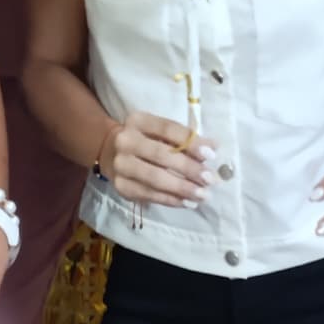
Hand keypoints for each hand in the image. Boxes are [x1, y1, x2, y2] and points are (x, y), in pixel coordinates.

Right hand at [99, 111, 213, 209]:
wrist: (110, 152)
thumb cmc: (146, 140)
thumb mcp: (160, 132)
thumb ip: (185, 138)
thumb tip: (213, 147)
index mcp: (138, 121)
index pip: (167, 129)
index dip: (190, 142)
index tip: (211, 154)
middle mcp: (125, 141)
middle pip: (161, 155)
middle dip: (189, 169)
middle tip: (210, 179)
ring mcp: (120, 165)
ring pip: (155, 178)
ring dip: (182, 188)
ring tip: (203, 194)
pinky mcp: (121, 186)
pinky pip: (149, 195)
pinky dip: (171, 200)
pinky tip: (187, 202)